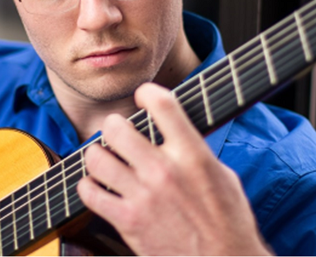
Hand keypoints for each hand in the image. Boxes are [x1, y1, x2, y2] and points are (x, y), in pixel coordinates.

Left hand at [77, 83, 272, 255]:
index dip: (147, 93)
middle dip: (113, 125)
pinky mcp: (128, 221)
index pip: (162, 105)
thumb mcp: (221, 175)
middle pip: (117, 127)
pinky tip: (95, 185)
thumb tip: (176, 131)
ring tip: (103, 157)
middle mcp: (164, 170)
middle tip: (116, 131)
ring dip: (96, 154)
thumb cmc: (228, 221)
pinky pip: (90, 193)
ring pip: (97, 158)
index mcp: (192, 155)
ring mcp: (143, 196)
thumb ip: (194, 150)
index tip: (143, 96)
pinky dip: (87, 186)